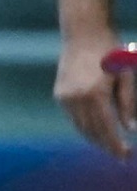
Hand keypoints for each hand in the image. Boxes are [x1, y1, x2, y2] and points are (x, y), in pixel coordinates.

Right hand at [57, 31, 136, 157]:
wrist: (83, 33)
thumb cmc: (111, 51)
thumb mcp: (126, 76)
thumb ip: (128, 104)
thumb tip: (130, 129)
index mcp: (95, 94)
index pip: (106, 129)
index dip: (116, 145)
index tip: (125, 157)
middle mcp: (76, 99)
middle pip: (92, 132)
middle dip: (106, 145)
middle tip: (121, 156)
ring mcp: (65, 97)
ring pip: (80, 127)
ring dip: (95, 139)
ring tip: (110, 145)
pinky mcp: (60, 94)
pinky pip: (73, 117)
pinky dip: (85, 126)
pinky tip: (97, 129)